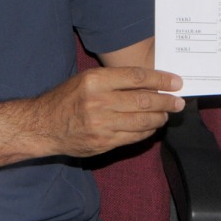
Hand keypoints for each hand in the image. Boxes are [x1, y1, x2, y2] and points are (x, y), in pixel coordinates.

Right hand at [31, 66, 183, 157]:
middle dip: (166, 101)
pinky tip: (152, 126)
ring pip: (142, 120)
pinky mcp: (104, 142)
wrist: (43, 126)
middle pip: (144, 100)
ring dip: (159, 117)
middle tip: (178, 101)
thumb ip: (114, 80)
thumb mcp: (85, 80)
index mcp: (95, 81)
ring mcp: (102, 124)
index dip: (160, 79)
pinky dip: (147, 131)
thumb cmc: (65, 99)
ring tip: (167, 114)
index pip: (137, 77)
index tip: (176, 81)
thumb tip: (148, 83)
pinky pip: (134, 137)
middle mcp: (99, 102)